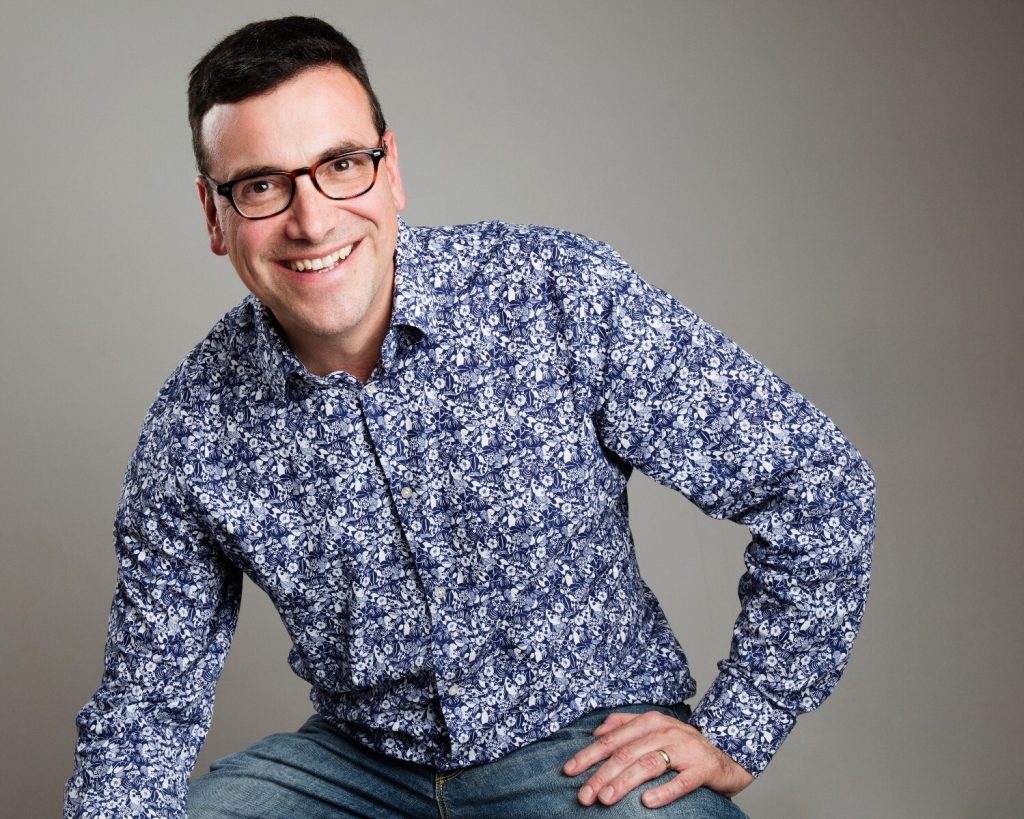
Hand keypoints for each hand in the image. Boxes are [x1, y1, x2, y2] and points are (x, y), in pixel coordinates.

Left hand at [561, 710, 753, 808]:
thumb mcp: (654, 727)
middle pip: (626, 754)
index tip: (569, 771)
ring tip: (605, 799)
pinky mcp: (701, 769)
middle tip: (584, 795)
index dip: (589, 755)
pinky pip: (680, 782)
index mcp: (650, 721)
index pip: (612, 739)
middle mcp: (665, 732)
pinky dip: (663, 792)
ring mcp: (684, 750)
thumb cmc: (683, 743)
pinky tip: (647, 802)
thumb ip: (625, 724)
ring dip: (624, 783)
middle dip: (601, 775)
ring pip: (648, 766)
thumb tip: (597, 730)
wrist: (726, 754)